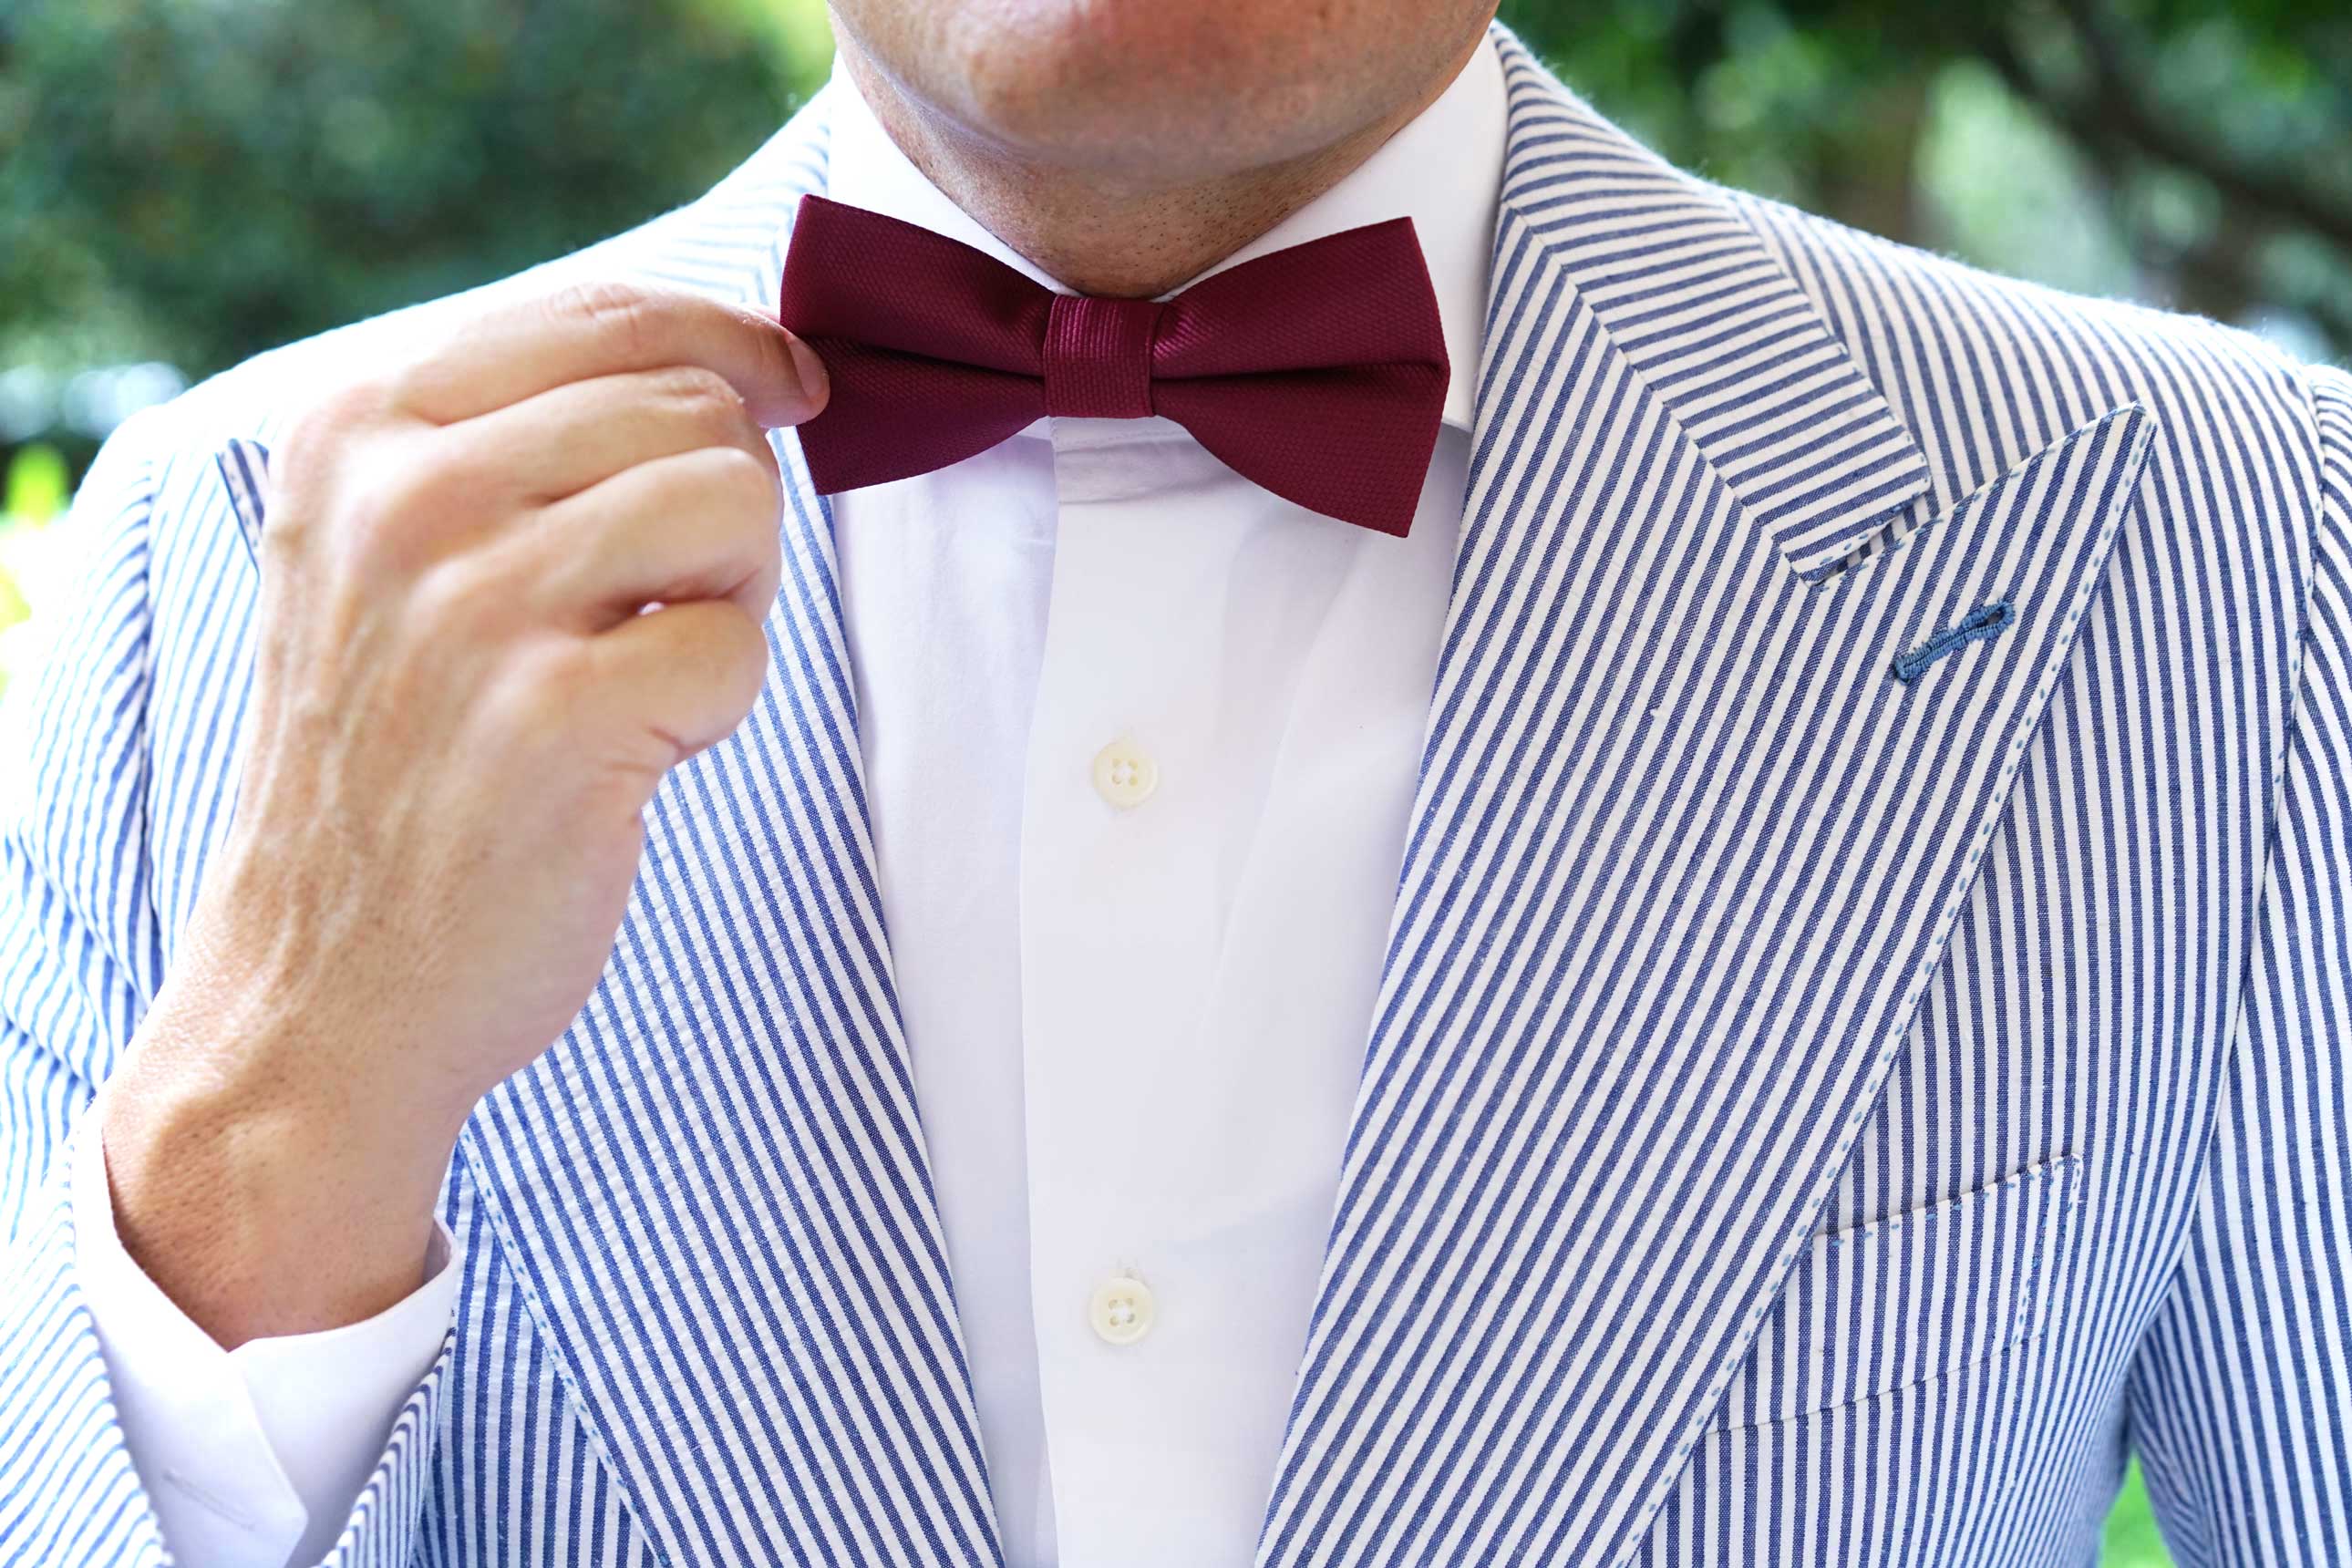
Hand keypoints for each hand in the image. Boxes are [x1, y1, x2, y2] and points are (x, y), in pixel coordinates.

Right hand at [101, 280, 828, 1344]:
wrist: (330, 983)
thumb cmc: (402, 761)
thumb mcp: (394, 554)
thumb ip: (525, 438)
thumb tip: (744, 362)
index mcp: (360, 427)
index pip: (611, 314)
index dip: (736, 343)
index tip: (793, 387)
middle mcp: (404, 495)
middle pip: (696, 406)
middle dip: (725, 506)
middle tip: (654, 610)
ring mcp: (474, 604)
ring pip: (736, 501)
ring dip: (730, 597)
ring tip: (638, 674)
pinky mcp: (556, 716)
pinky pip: (737, 643)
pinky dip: (717, 704)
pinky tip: (632, 751)